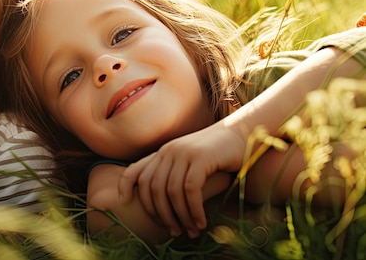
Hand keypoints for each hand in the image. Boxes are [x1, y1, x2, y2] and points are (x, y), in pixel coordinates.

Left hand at [118, 123, 243, 237]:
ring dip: (181, 216)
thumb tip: (164, 204)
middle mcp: (169, 151)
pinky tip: (201, 221)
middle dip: (161, 214)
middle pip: (153, 188)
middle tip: (174, 231)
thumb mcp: (189, 162)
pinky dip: (194, 209)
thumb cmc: (216, 154)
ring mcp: (183, 153)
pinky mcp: (200, 157)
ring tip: (192, 230)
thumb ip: (175, 174)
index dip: (125, 185)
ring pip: (172, 191)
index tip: (124, 201)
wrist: (240, 134)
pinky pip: (190, 189)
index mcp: (163, 153)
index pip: (136, 170)